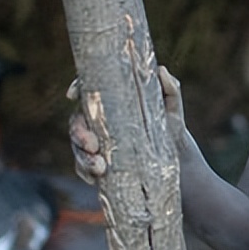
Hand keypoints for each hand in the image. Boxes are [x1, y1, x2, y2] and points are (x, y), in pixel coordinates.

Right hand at [68, 67, 185, 182]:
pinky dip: (85, 172)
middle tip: (93, 145)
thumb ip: (170, 86)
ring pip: (77, 147)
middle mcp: (98, 120)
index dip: (76, 88)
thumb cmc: (171, 123)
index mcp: (111, 100)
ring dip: (83, 158)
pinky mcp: (97, 162)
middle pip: (76, 122)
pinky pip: (82, 167)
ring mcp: (95, 142)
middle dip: (79, 134)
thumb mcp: (172, 104)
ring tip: (100, 168)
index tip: (72, 95)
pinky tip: (95, 178)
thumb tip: (161, 71)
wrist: (176, 156)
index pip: (87, 90)